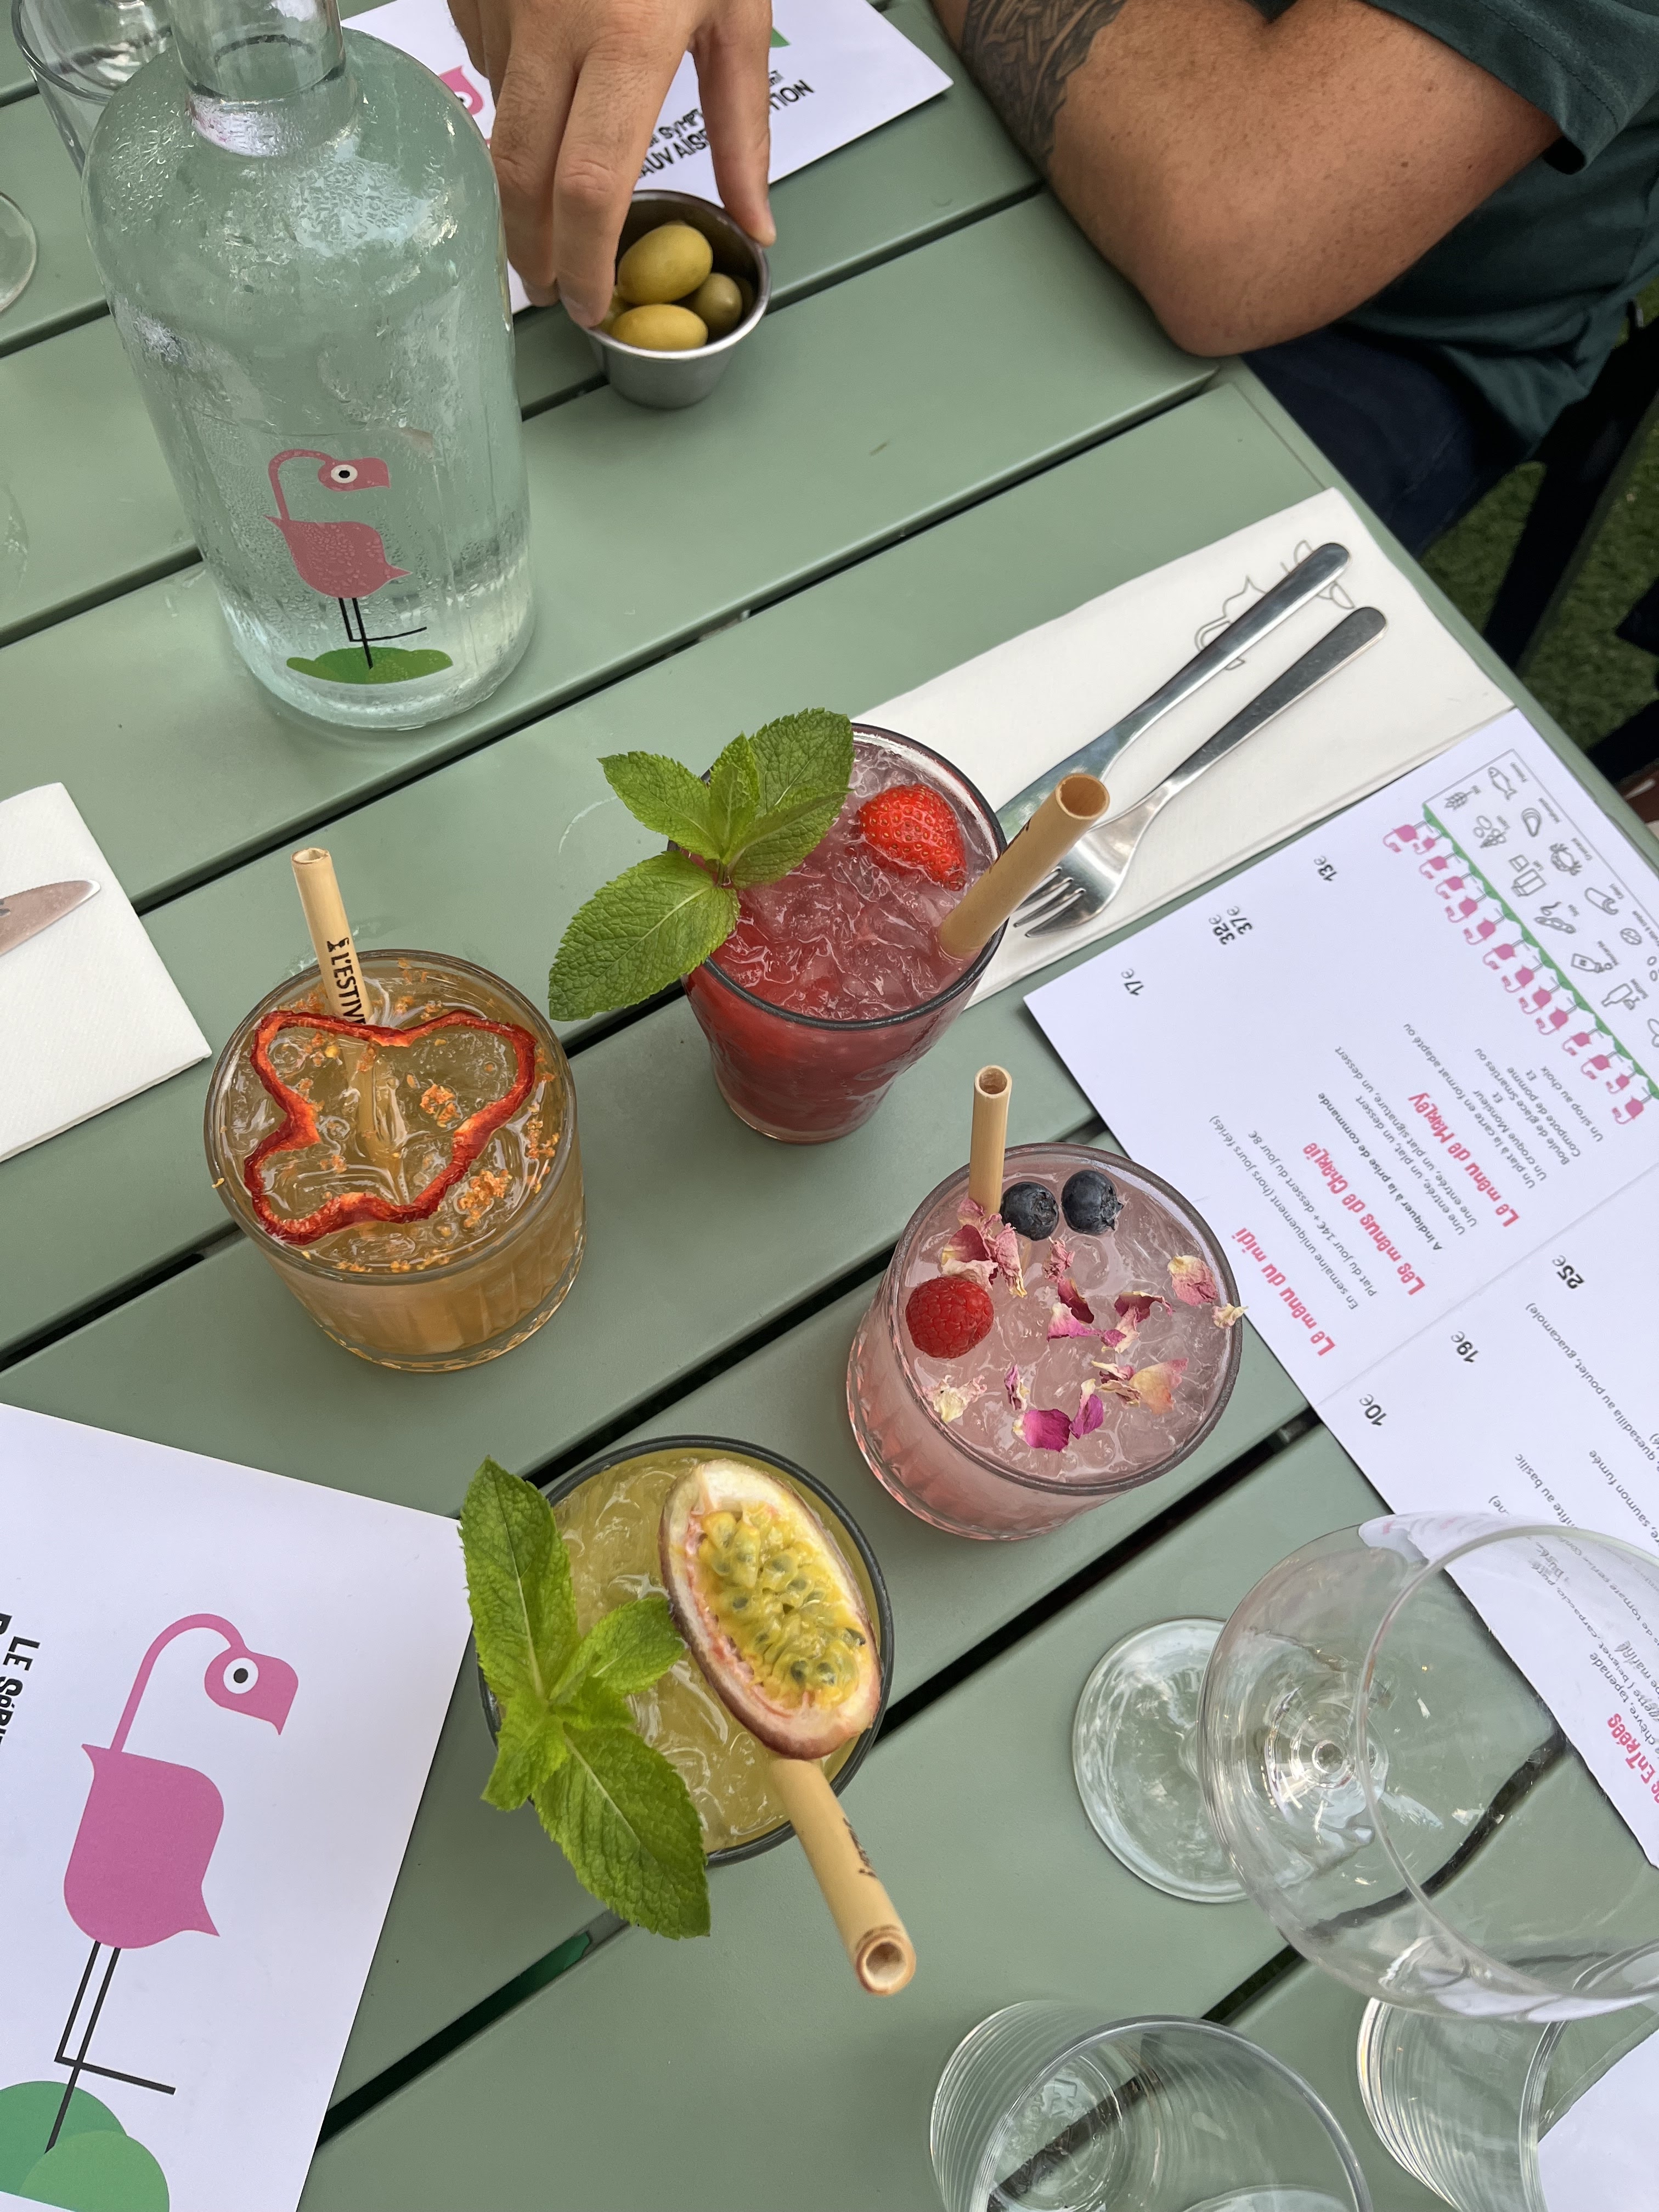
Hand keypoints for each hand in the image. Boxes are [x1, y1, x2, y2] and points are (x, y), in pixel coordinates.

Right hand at [448, 0, 775, 323]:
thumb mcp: (738, 13)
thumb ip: (742, 128)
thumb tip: (755, 227)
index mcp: (629, 38)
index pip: (590, 186)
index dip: (585, 260)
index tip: (592, 305)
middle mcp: (553, 22)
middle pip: (520, 174)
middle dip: (532, 247)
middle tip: (554, 287)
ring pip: (497, 120)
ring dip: (522, 172)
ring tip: (556, 194)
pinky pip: (480, 62)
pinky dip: (510, 95)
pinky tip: (545, 88)